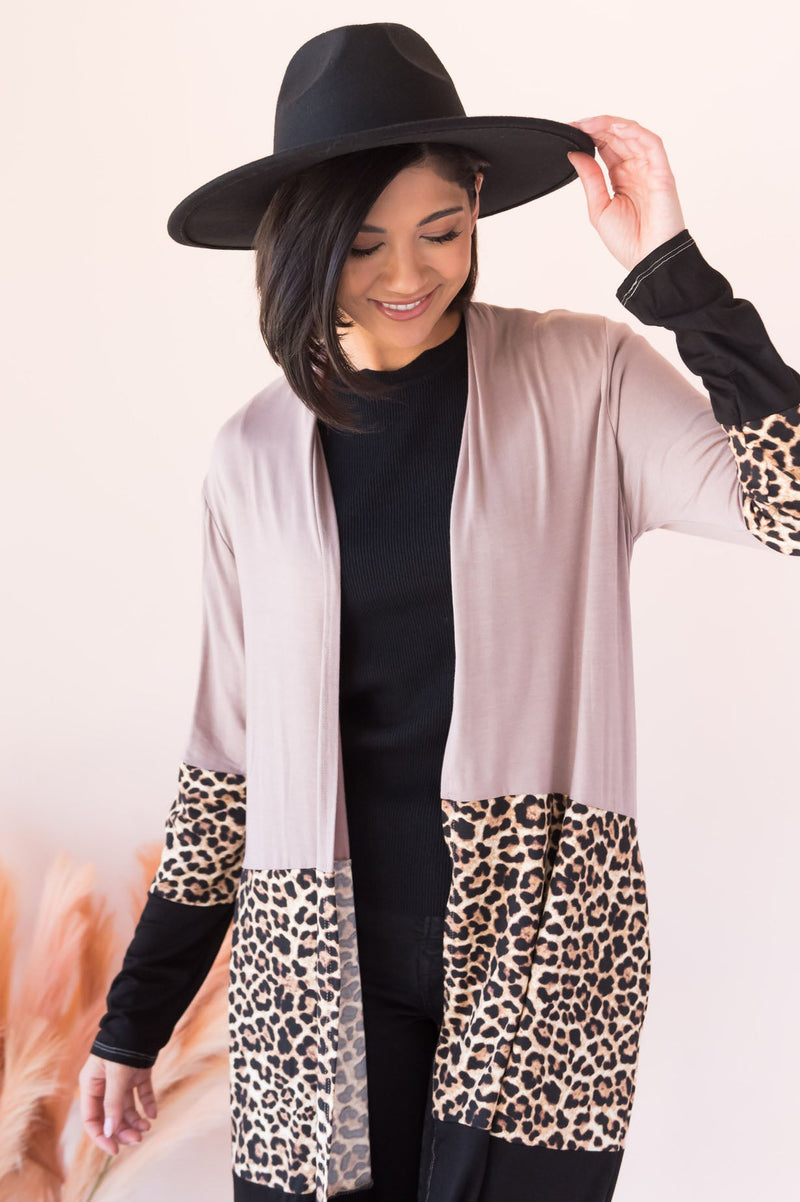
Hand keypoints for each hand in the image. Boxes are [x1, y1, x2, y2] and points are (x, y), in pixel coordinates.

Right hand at [79, 1052, 157, 1155]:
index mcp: (91, 1085)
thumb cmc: (122, 1046)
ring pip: (126, 1108)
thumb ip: (113, 1104)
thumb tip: (110, 1132)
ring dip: (135, 1120)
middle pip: (111, 1116)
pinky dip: (147, 1104)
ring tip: (147, 1127)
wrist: (140, 1020)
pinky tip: (153, 1113)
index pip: (92, 1119)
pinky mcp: (137, 1073)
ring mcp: (121, 1079)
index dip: (102, 1136)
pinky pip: (141, 1094)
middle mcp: (104, 1084)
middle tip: (138, 1140)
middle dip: (123, 1130)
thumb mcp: (116, 1076)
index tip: (115, 1150)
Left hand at [566, 116, 686, 271]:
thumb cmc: (628, 241)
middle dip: (596, 127)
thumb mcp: (598, 208)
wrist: (648, 260)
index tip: (569, 131)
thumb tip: (574, 153)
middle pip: (618, 138)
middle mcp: (636, 169)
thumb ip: (589, 179)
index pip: (606, 147)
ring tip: (588, 124)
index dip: (590, 136)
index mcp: (622, 178)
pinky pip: (651, 143)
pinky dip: (633, 132)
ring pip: (633, 135)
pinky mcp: (662, 172)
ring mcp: (650, 169)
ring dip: (611, 126)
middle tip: (575, 125)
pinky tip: (614, 128)